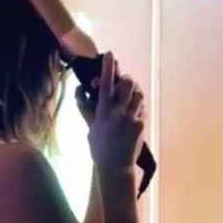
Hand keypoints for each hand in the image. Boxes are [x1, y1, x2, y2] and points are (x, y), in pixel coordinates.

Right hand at [87, 51, 145, 169]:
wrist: (115, 167)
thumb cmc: (99, 148)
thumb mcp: (90, 128)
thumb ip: (86, 108)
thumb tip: (79, 90)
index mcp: (104, 112)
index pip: (106, 84)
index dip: (108, 67)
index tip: (110, 54)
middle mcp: (119, 113)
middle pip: (127, 83)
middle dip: (125, 79)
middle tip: (122, 83)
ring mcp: (132, 118)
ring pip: (138, 93)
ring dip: (134, 92)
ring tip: (129, 99)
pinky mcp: (141, 124)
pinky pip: (142, 108)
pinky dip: (138, 107)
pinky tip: (132, 115)